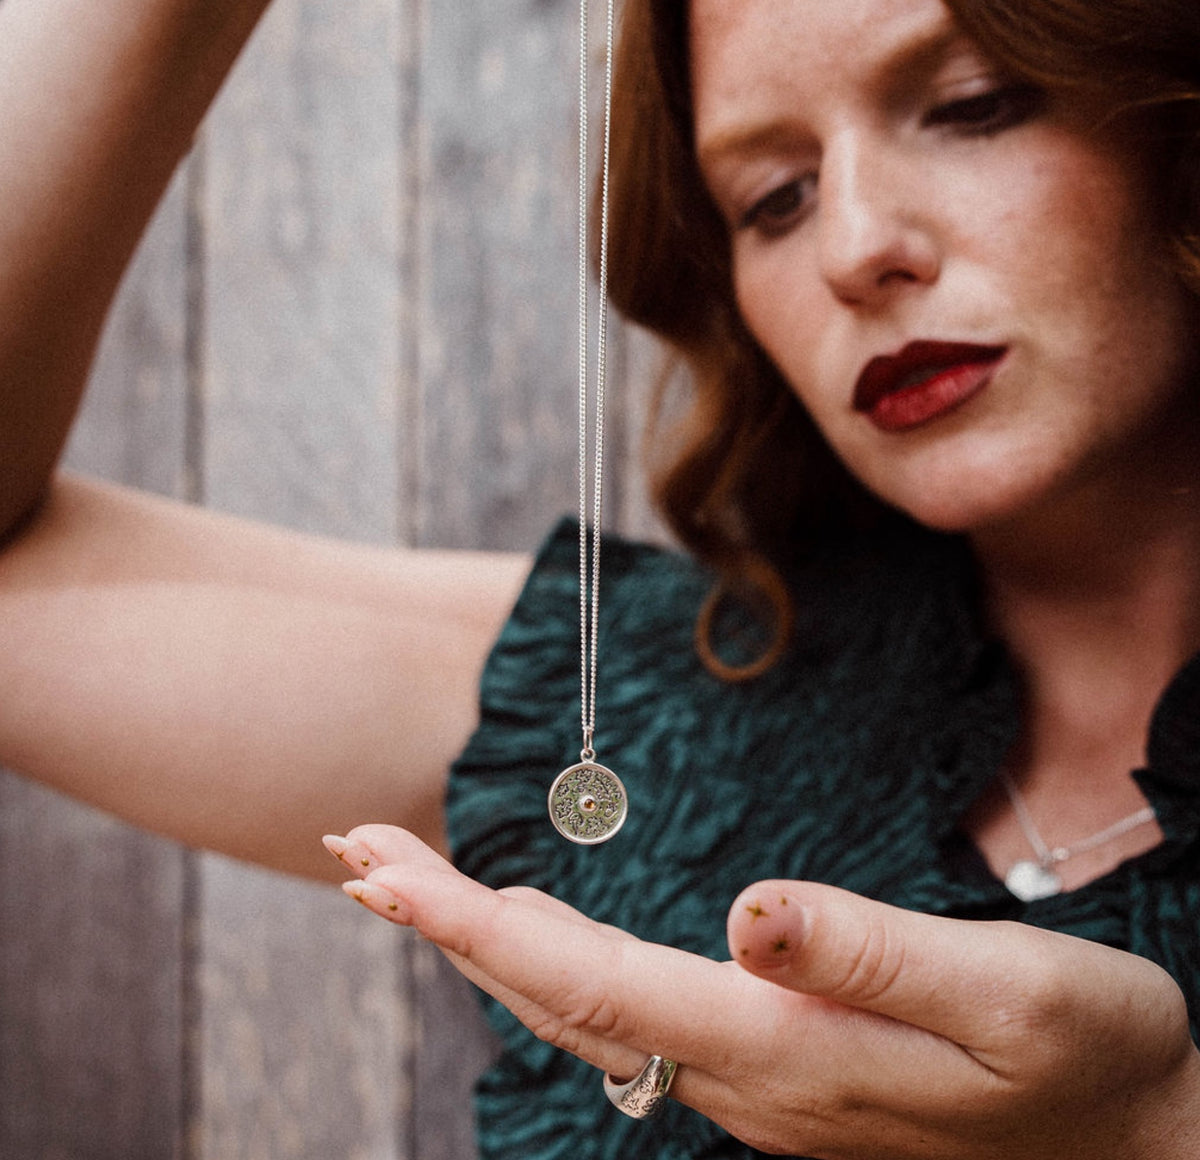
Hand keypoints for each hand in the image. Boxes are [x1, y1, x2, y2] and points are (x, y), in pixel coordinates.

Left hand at [326, 825, 1199, 1158]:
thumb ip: (877, 955)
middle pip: (557, 998)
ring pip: (579, 1013)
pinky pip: (624, 1017)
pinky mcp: (770, 1071)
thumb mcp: (1013, 996)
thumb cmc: (1089, 1062)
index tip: (387, 871)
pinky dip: (551, 962)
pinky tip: (529, 935)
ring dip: (484, 942)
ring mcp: (751, 1085)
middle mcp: (745, 1078)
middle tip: (358, 850)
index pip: (592, 982)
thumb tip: (746, 909)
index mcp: (786, 1048)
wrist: (1137, 1146)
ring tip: (410, 883)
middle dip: (445, 927)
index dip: (478, 927)